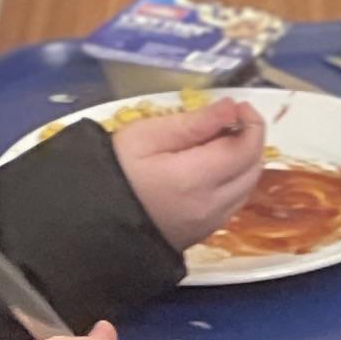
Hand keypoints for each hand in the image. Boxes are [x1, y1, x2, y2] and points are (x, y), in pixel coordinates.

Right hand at [110, 92, 267, 248]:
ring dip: (243, 161)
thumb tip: (230, 108)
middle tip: (229, 120)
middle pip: (253, 169)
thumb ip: (193, 123)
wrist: (87, 222)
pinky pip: (232, 204)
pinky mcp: (202, 233)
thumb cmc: (112, 171)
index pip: (246, 149)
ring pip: (246, 188)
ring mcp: (208, 224)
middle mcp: (211, 206)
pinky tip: (211, 168)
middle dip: (250, 140)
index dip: (251, 122)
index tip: (238, 106)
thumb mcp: (146, 136)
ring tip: (219, 141)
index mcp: (197, 179)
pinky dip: (233, 182)